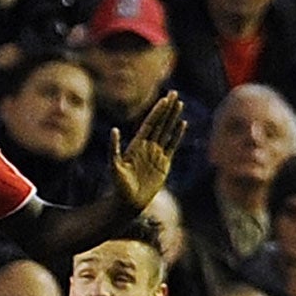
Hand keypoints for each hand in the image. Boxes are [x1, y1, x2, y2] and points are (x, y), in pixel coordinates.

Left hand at [110, 92, 188, 210]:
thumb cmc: (119, 186)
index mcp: (137, 145)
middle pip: (160, 123)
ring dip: (173, 117)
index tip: (164, 98)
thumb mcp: (114, 166)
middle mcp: (147, 146)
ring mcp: (156, 154)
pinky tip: (182, 123)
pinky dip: (177, 135)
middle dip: (167, 108)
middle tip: (175, 93)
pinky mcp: (164, 164)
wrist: (129, 202)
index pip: (150, 123)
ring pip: (167, 131)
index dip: (157, 111)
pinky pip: (172, 146)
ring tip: (179, 103)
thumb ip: (114, 149)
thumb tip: (114, 129)